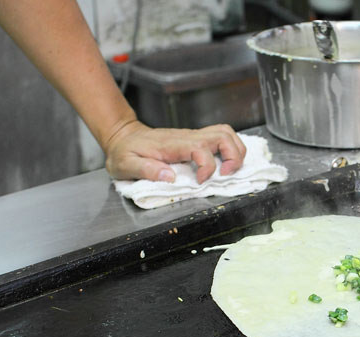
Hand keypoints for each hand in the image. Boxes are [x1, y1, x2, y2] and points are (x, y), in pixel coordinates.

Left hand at [103, 120, 247, 182]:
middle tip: (226, 174)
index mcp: (173, 144)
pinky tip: (226, 163)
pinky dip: (231, 149)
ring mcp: (193, 136)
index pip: (201, 148)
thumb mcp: (126, 164)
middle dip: (234, 155)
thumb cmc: (124, 152)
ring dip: (236, 150)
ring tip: (230, 169)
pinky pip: (221, 137)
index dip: (207, 166)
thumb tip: (170, 177)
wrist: (123, 136)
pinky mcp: (196, 140)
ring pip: (226, 133)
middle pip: (223, 135)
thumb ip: (146, 170)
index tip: (200, 181)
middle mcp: (187, 137)